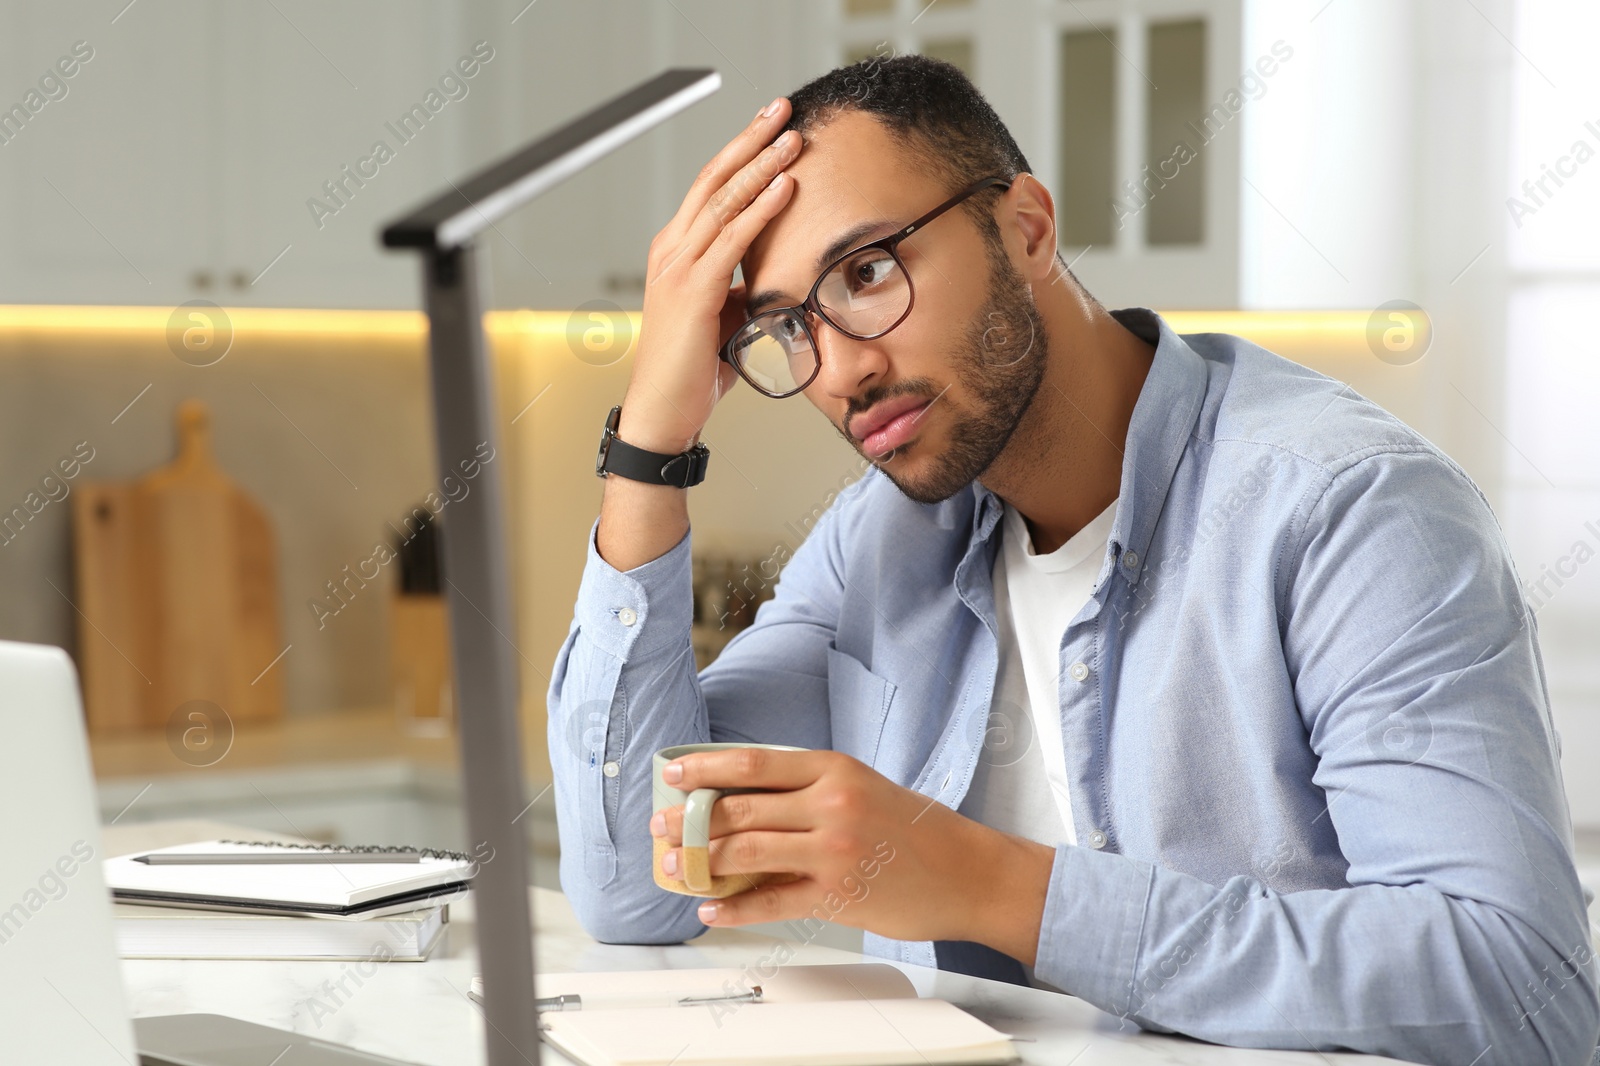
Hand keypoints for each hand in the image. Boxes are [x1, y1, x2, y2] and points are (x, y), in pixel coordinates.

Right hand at [619, 97, 802, 453]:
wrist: (664, 411)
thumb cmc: (694, 371)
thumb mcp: (726, 319)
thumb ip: (744, 290)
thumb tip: (777, 278)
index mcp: (677, 252)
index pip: (712, 188)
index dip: (743, 154)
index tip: (773, 127)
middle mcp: (672, 250)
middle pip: (715, 178)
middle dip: (751, 140)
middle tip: (782, 109)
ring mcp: (679, 267)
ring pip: (724, 200)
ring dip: (762, 165)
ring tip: (793, 138)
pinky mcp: (692, 290)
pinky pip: (732, 238)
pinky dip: (761, 208)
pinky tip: (784, 186)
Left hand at [649, 747, 1056, 964]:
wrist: (966, 871)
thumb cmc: (912, 828)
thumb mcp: (861, 786)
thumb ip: (807, 788)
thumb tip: (738, 797)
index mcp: (833, 769)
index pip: (753, 763)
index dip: (704, 767)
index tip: (673, 773)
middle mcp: (831, 804)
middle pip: (739, 808)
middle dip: (690, 819)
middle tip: (660, 826)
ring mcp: (833, 851)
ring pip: (746, 852)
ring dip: (700, 861)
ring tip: (675, 867)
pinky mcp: (837, 896)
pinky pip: (770, 902)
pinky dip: (733, 908)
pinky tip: (710, 909)